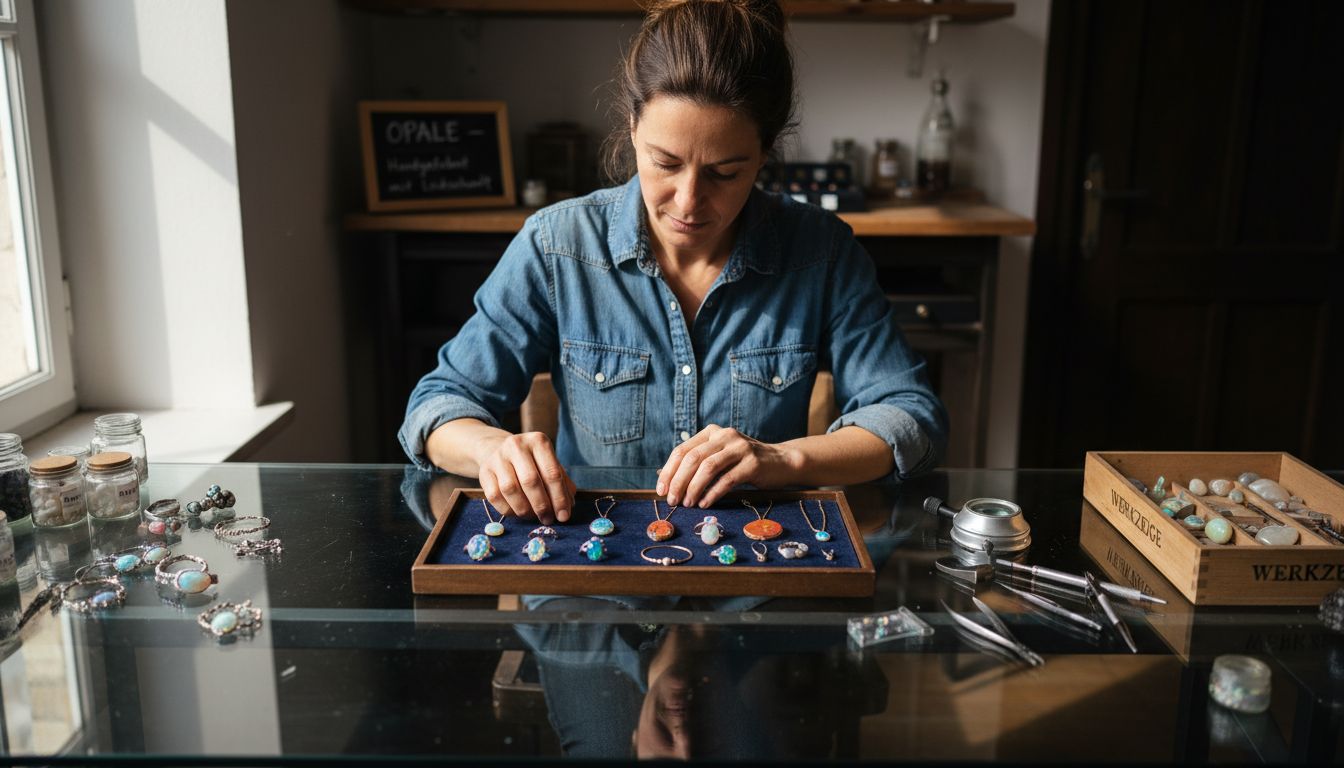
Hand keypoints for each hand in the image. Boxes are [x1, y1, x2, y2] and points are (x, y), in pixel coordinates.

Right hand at [473, 432, 575, 524]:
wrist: (500, 451)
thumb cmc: (533, 462)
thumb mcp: (550, 466)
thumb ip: (562, 484)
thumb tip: (568, 508)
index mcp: (538, 441)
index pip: (552, 473)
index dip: (559, 498)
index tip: (564, 516)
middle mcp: (516, 445)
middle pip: (531, 481)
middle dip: (542, 505)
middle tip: (548, 520)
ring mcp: (497, 458)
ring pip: (511, 489)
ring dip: (524, 509)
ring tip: (533, 517)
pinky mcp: (484, 472)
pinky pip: (495, 497)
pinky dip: (508, 510)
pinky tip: (517, 513)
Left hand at [655, 425, 797, 508]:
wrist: (782, 462)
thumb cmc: (745, 464)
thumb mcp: (720, 457)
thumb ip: (697, 464)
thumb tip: (666, 478)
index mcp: (712, 433)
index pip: (682, 450)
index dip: (669, 471)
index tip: (662, 490)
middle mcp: (725, 435)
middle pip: (693, 458)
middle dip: (679, 481)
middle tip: (673, 501)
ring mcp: (740, 447)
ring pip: (708, 467)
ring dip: (694, 488)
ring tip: (688, 504)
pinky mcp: (753, 463)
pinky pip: (727, 479)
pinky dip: (713, 493)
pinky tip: (705, 503)